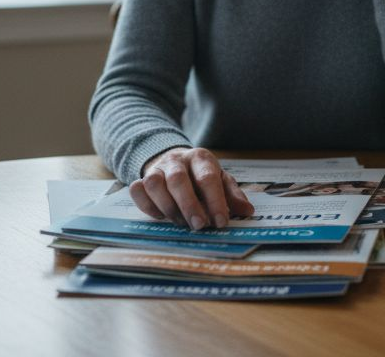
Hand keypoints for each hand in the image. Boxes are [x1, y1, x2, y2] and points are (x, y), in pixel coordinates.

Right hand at [129, 147, 253, 229]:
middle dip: (189, 205)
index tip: (221, 222)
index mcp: (201, 158)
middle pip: (178, 180)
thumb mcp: (221, 180)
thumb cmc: (201, 175)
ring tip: (181, 223)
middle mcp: (176, 160)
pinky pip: (137, 190)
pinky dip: (147, 206)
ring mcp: (157, 168)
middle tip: (199, 226)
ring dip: (167, 207)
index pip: (207, 178)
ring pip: (153, 184)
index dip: (215, 201)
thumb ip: (233, 195)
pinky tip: (161, 217)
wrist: (175, 161)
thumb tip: (247, 211)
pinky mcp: (141, 178)